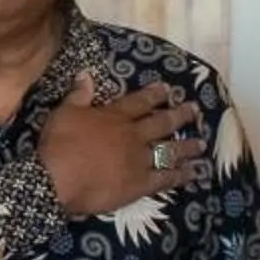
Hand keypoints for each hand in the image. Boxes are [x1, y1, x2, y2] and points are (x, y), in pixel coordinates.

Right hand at [37, 75, 205, 217]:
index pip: (139, 102)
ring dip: (187, 146)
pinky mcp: (140, 184)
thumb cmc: (58, 145)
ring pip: (169, 150)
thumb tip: (87, 75)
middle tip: (195, 111)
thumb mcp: (64, 113)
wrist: (58, 180)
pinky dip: (181, 175)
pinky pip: (166, 178)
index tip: (169, 90)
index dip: (155, 95)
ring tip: (201, 144)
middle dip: (180, 115)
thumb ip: (78, 95)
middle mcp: (132, 136)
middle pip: (161, 123)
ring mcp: (139, 160)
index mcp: (114, 117)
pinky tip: (194, 172)